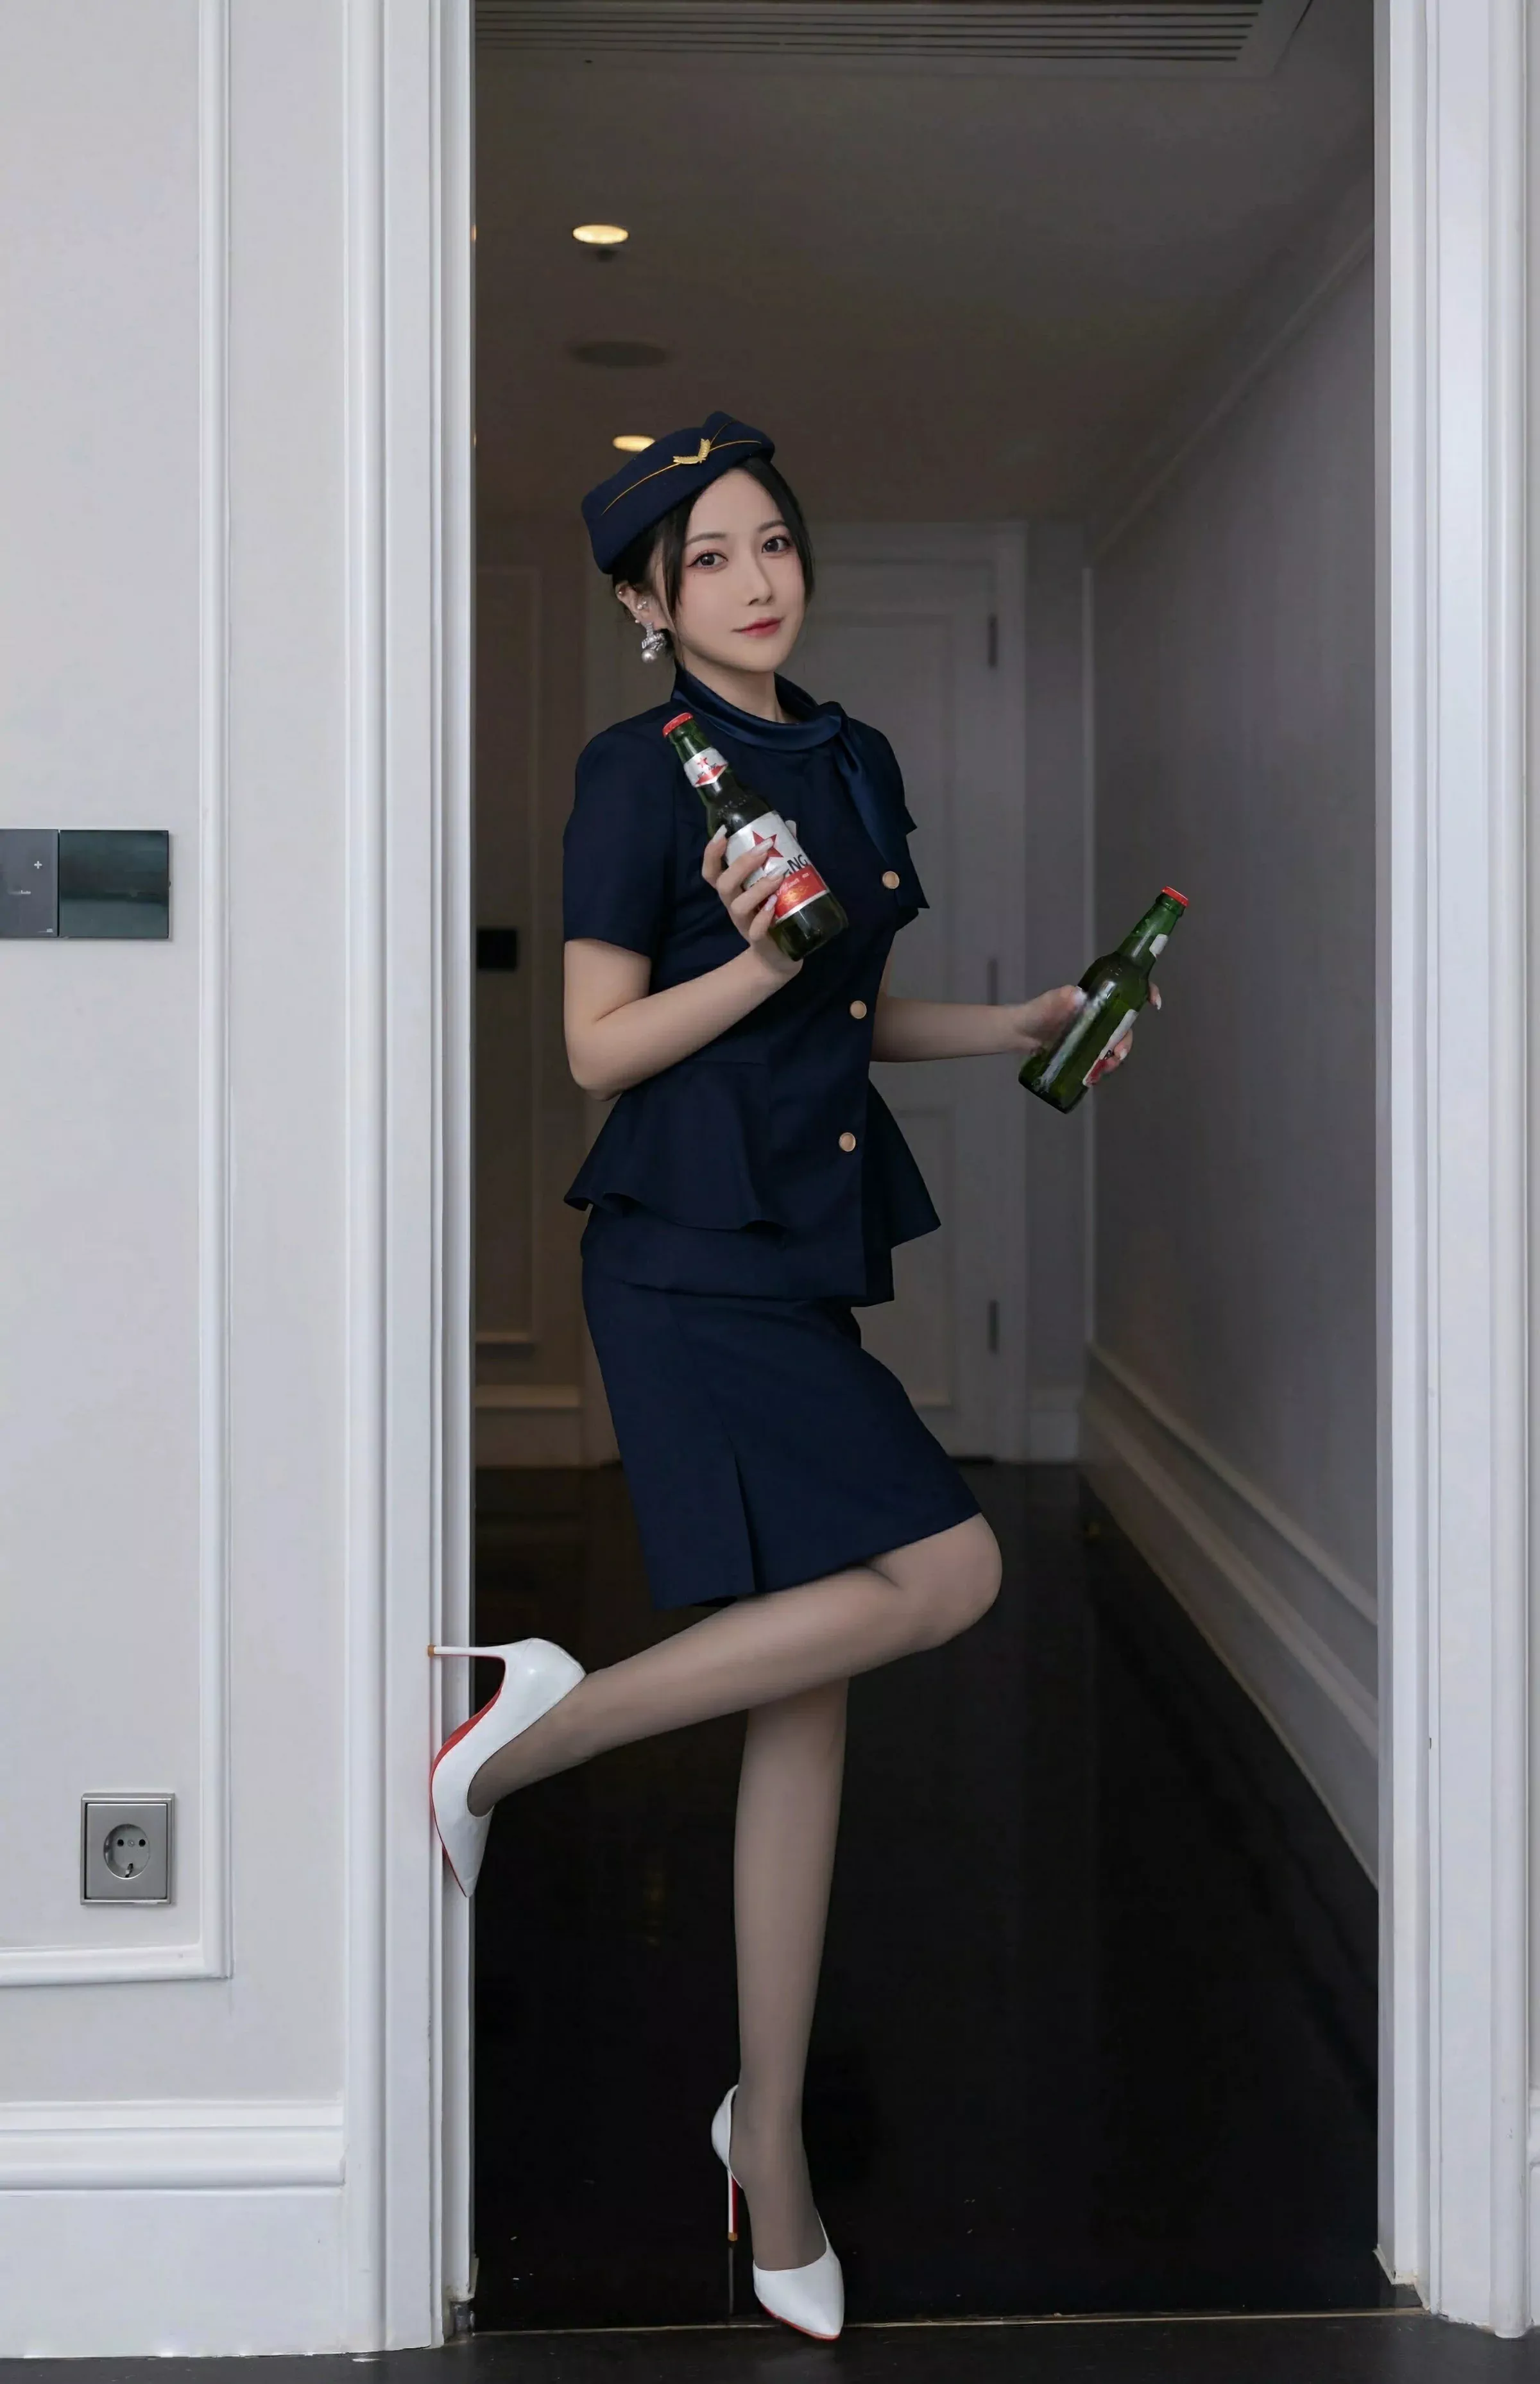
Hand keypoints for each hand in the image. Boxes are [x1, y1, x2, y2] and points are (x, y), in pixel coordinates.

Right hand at [702, 830, 801, 977]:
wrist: (781, 955)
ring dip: (757, 888)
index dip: (712, 852)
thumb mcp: (776, 882)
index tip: (723, 832)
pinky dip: (763, 916)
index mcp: (734, 890)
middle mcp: (734, 905)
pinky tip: (774, 905)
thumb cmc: (774, 911)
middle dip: (741, 864)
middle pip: (723, 884)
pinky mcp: (759, 940)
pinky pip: (755, 930)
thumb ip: (782, 854)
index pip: (711, 871)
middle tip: (764, 848)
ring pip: (738, 905)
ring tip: (778, 875)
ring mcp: (745, 924)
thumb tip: (790, 825)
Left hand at [1002, 980, 1162, 1079]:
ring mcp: (1094, 1033)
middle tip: (1116, 1055)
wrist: (1017, 1034)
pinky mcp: (1086, 1050)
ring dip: (1115, 1058)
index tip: (1154, 1003)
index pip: (1125, 991)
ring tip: (1102, 1069)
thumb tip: (1077, 996)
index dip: (1144, 993)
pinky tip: (1095, 1076)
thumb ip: (1059, 1000)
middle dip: (1126, 1041)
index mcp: (1095, 999)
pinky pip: (1102, 1058)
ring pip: (1116, 1044)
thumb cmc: (1034, 1014)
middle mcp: (1099, 1015)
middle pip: (1125, 1025)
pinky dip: (1102, 1067)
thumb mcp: (1046, 1005)